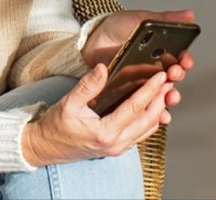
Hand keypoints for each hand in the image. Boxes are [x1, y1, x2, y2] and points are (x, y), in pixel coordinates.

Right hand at [22, 63, 172, 166]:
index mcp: (104, 132)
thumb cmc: (55, 126)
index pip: (134, 108)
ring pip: (148, 129)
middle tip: (170, 81)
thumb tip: (103, 68)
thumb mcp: (68, 103)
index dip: (150, 90)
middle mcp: (115, 143)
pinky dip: (150, 120)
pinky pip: (140, 134)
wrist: (45, 148)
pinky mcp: (117, 148)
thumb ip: (87, 86)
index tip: (160, 77)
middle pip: (148, 120)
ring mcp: (118, 148)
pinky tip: (153, 107)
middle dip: (161, 99)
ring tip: (165, 91)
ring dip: (158, 110)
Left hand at [82, 9, 195, 108]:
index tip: (185, 61)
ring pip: (163, 94)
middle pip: (173, 78)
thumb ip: (165, 19)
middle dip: (177, 77)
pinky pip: (144, 106)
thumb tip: (189, 14)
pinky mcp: (130, 93)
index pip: (180, 58)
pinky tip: (159, 116)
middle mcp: (155, 69)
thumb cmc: (117, 28)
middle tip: (174, 74)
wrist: (91, 40)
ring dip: (170, 98)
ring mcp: (143, 82)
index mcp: (161, 51)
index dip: (185, 61)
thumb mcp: (141, 19)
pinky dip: (154, 113)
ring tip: (169, 97)